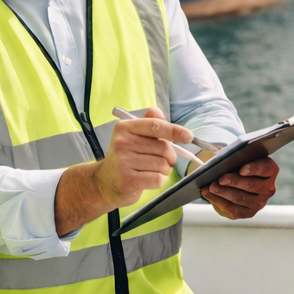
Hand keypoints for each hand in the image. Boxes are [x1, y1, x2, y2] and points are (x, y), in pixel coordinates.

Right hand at [55, 107, 193, 231]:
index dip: (175, 130)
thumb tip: (158, 111)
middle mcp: (122, 143)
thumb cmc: (124, 158)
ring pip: (163, 165)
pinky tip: (147, 179)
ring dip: (164, 170)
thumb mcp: (132, 136)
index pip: (155, 125)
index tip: (188, 137)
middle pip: (163, 148)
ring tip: (151, 170)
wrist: (104, 182)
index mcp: (125, 128)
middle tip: (160, 160)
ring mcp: (124, 162)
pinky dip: (158, 180)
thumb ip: (148, 123)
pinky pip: (158, 179)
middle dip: (169, 157)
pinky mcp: (129, 180)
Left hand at [202, 157, 277, 218]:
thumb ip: (235, 158)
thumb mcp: (241, 158)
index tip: (242, 169)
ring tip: (211, 187)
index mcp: (270, 170)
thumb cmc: (240, 165)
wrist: (239, 181)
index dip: (253, 169)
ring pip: (240, 198)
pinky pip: (233, 209)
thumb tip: (219, 161)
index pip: (264, 168)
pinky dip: (218, 201)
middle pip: (251, 185)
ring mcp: (260, 202)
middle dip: (234, 182)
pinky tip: (208, 194)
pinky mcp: (249, 213)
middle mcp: (268, 188)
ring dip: (223, 192)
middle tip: (221, 179)